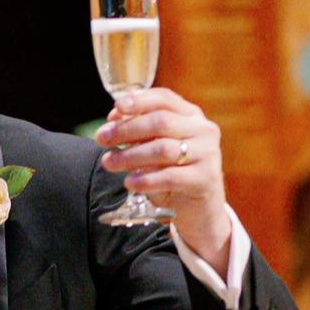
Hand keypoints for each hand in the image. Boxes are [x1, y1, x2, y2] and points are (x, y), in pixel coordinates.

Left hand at [94, 89, 231, 268]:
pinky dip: (146, 180)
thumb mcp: (155, 150)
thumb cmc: (172, 175)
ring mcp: (207, 154)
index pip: (165, 99)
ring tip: (109, 163)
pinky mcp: (205, 179)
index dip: (140, 100)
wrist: (199, 211)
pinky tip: (129, 183)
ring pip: (162, 149)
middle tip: (102, 138)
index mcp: (191, 117)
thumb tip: (113, 119)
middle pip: (160, 122)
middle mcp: (203, 131)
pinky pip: (170, 177)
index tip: (117, 107)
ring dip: (130, 156)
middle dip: (126, 130)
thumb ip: (139, 134)